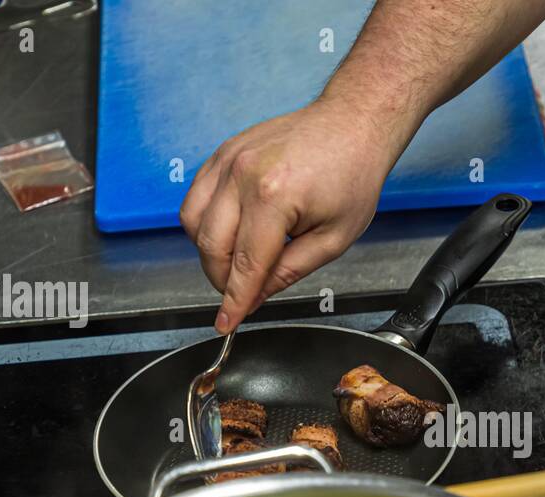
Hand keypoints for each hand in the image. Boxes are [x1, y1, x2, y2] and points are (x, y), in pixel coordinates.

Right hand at [180, 100, 399, 332]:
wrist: (351, 124)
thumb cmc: (352, 176)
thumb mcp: (334, 239)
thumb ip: (290, 271)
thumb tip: (256, 296)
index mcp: (274, 197)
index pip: (245, 265)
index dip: (234, 301)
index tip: (225, 324)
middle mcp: (242, 175)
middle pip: (211, 246)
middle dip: (222, 279)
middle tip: (243, 292)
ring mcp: (228, 160)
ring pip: (192, 222)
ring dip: (210, 252)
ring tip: (241, 260)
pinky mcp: (223, 152)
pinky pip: (196, 197)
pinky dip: (205, 222)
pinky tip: (232, 232)